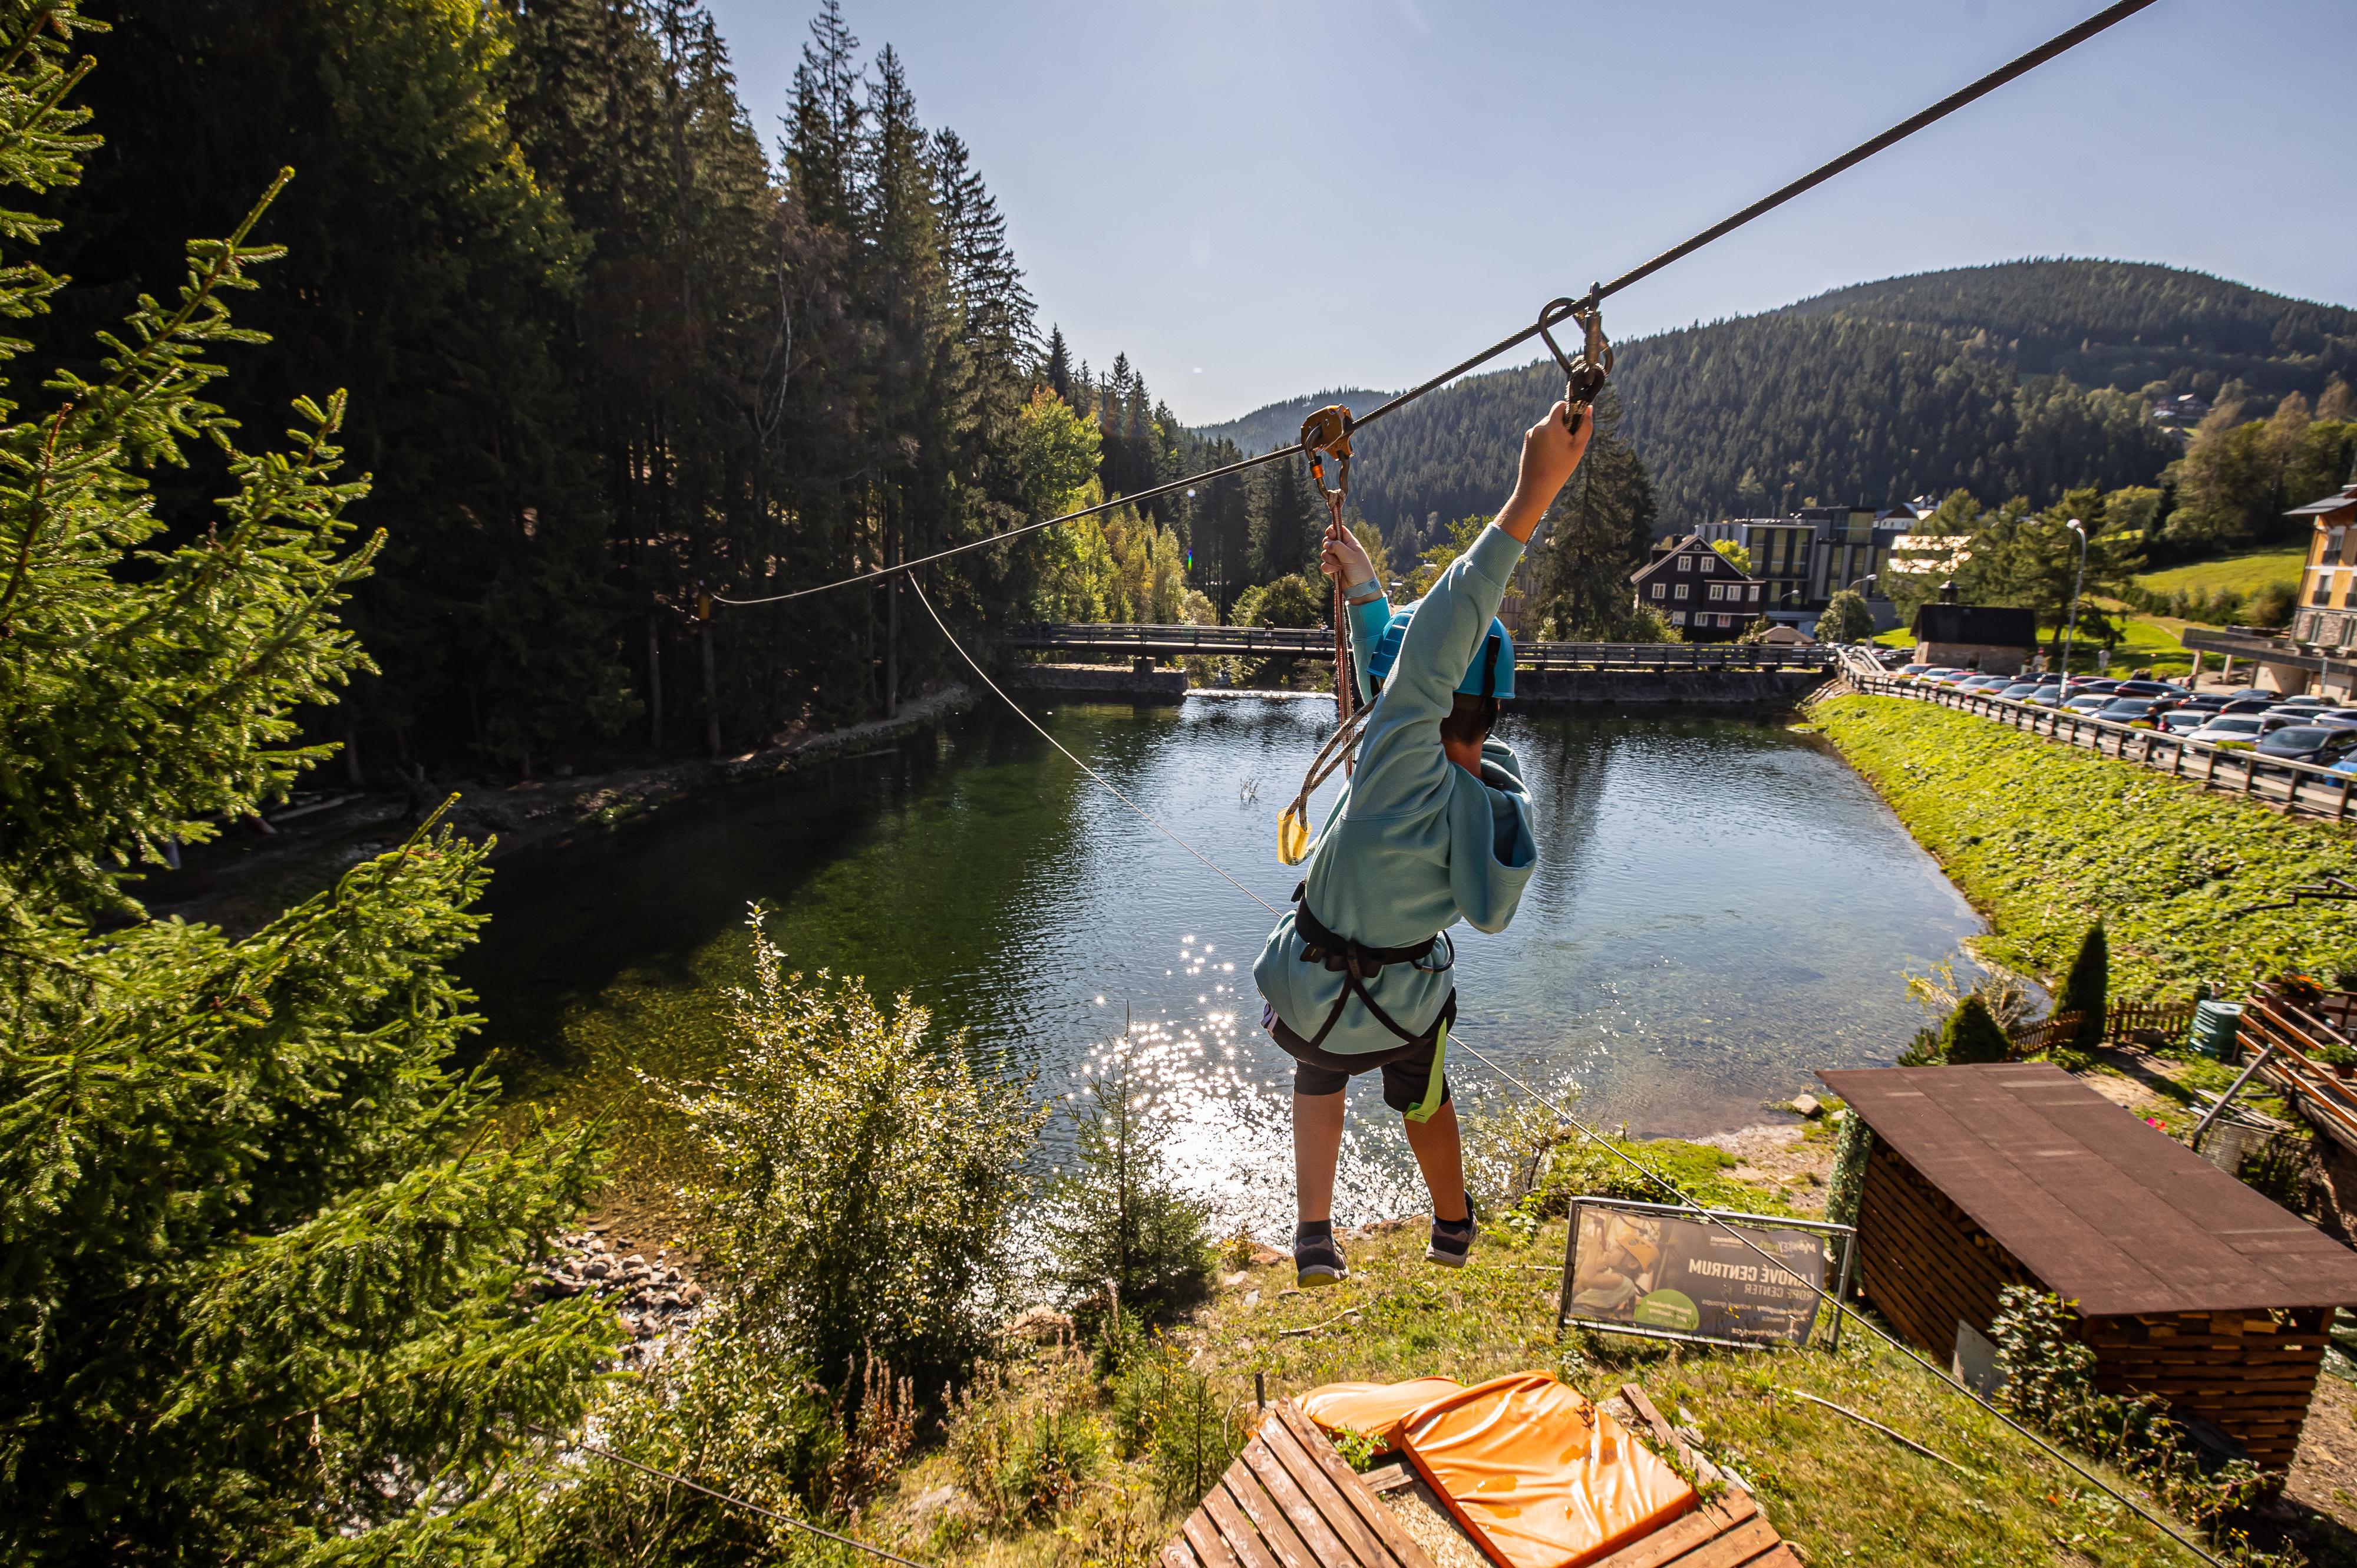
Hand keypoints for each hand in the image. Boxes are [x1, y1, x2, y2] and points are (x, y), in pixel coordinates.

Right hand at [1320, 517, 1375, 588]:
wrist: (1360, 588)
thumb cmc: (1359, 569)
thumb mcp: (1350, 555)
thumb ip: (1337, 546)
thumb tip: (1327, 544)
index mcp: (1350, 543)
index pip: (1339, 530)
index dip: (1332, 530)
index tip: (1330, 533)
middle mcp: (1342, 550)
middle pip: (1328, 541)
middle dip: (1328, 546)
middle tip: (1333, 551)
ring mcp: (1336, 560)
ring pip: (1324, 554)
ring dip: (1331, 560)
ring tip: (1340, 566)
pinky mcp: (1332, 569)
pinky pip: (1324, 565)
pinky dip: (1329, 568)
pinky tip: (1336, 572)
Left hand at [1495, 399, 1593, 543]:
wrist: (1535, 488)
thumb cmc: (1560, 468)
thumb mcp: (1578, 447)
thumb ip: (1585, 425)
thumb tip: (1588, 408)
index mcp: (1550, 425)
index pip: (1560, 405)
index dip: (1570, 411)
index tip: (1575, 424)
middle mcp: (1538, 427)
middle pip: (1554, 418)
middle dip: (1563, 426)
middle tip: (1568, 445)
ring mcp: (1530, 435)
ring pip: (1548, 428)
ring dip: (1555, 435)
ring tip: (1558, 454)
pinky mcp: (1526, 443)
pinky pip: (1540, 437)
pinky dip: (1547, 443)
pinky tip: (1549, 458)